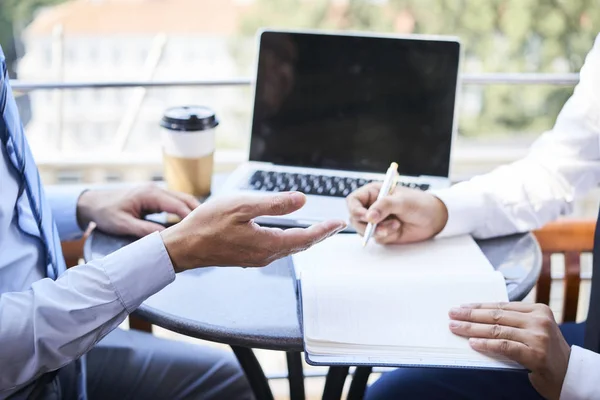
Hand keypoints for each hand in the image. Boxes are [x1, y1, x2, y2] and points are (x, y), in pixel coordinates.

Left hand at [77, 184, 199, 236]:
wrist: (91, 203)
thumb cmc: (105, 213)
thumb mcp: (123, 224)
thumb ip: (145, 230)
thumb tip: (166, 238)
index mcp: (150, 194)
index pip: (177, 205)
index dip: (191, 217)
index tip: (201, 228)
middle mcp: (156, 190)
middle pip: (184, 199)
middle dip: (197, 212)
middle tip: (209, 227)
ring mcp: (156, 193)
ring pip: (182, 201)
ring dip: (192, 212)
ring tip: (203, 226)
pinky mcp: (155, 199)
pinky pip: (175, 204)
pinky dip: (184, 212)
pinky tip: (190, 223)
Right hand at [160, 192, 345, 271]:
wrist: (184, 247)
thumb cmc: (208, 224)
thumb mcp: (242, 206)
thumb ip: (274, 204)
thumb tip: (302, 201)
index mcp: (267, 244)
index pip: (305, 238)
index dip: (324, 230)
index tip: (338, 223)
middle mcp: (265, 255)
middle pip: (300, 245)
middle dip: (319, 235)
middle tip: (334, 227)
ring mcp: (256, 258)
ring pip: (289, 248)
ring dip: (305, 239)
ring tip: (318, 230)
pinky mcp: (247, 257)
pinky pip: (276, 249)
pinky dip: (289, 241)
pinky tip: (288, 234)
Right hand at [346, 182, 447, 243]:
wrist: (434, 219)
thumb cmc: (420, 204)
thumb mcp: (402, 201)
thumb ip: (385, 206)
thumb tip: (369, 217)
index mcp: (373, 193)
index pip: (353, 200)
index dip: (355, 209)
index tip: (365, 217)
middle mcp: (372, 206)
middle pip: (355, 218)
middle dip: (367, 224)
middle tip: (381, 226)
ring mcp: (376, 220)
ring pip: (363, 230)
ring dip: (378, 230)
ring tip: (395, 225)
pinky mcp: (382, 232)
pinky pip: (375, 238)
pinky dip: (385, 235)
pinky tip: (397, 229)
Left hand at [449, 302, 570, 399]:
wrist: (568, 375)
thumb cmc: (545, 351)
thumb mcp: (533, 330)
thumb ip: (513, 322)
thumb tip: (478, 317)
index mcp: (538, 309)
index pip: (502, 305)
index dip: (479, 306)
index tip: (462, 306)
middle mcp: (539, 320)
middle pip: (497, 316)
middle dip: (471, 315)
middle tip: (452, 314)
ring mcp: (539, 337)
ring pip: (497, 330)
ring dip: (472, 329)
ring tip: (456, 327)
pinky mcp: (535, 355)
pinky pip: (504, 347)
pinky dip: (486, 344)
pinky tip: (472, 343)